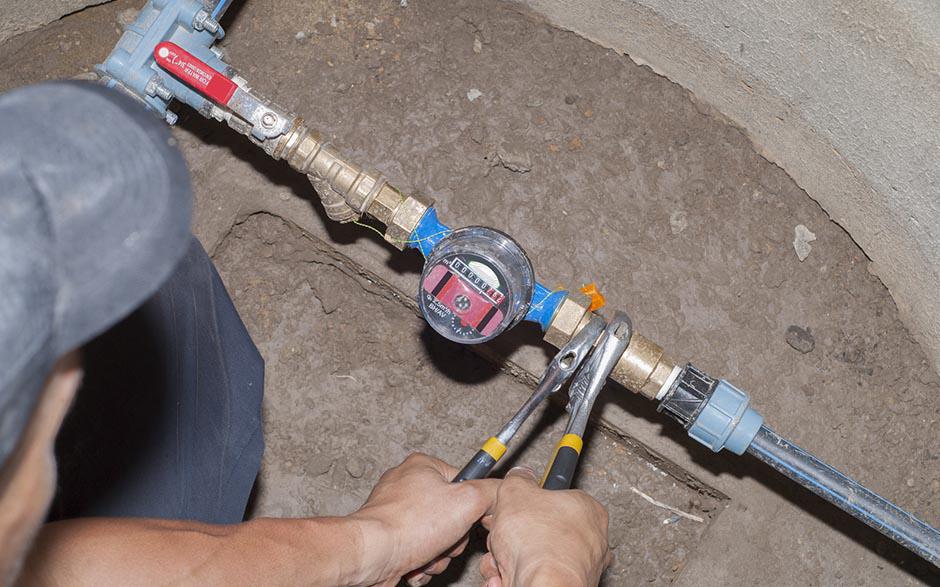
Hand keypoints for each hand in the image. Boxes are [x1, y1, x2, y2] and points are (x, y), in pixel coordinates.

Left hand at [348, 453, 498, 585]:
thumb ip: (491, 492)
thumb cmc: (410, 525)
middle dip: (453, 538)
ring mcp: (396, 511)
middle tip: (445, 541)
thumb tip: (503, 490)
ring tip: (427, 555)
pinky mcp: (390, 535)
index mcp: (424, 466)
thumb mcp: (467, 502)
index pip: (465, 483)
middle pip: (451, 515)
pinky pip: (418, 550)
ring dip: (438, 555)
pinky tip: (414, 564)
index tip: (470, 520)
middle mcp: (407, 484)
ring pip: (436, 537)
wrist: (373, 555)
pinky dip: (421, 562)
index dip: (472, 507)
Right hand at [479, 467, 610, 586]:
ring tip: (502, 560)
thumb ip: (518, 479)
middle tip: (502, 535)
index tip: (513, 506)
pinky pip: (535, 577)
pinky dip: (517, 577)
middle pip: (541, 530)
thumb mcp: (516, 492)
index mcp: (588, 509)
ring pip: (535, 556)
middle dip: (515, 535)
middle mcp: (592, 540)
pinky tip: (506, 577)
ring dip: (510, 558)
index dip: (527, 502)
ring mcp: (582, 568)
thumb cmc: (539, 545)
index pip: (556, 498)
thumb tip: (519, 476)